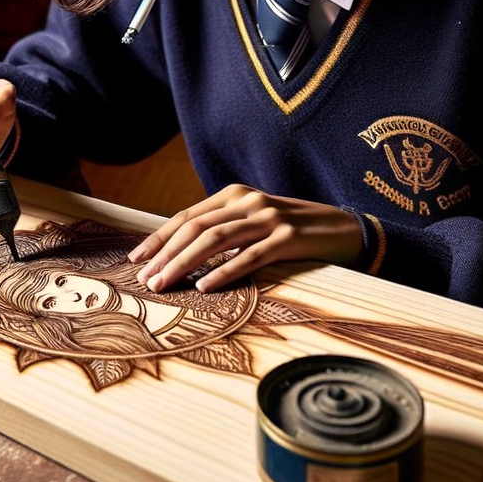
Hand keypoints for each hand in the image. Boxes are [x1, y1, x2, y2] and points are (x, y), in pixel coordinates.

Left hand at [127, 184, 362, 292]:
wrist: (345, 229)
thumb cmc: (293, 231)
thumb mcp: (254, 222)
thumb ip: (224, 229)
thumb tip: (180, 254)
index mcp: (235, 195)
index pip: (187, 216)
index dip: (159, 238)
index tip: (136, 259)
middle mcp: (249, 201)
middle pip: (196, 227)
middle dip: (166, 254)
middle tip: (146, 280)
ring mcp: (269, 218)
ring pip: (216, 240)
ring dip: (185, 264)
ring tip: (165, 285)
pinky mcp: (289, 238)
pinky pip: (250, 256)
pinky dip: (224, 272)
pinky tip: (205, 287)